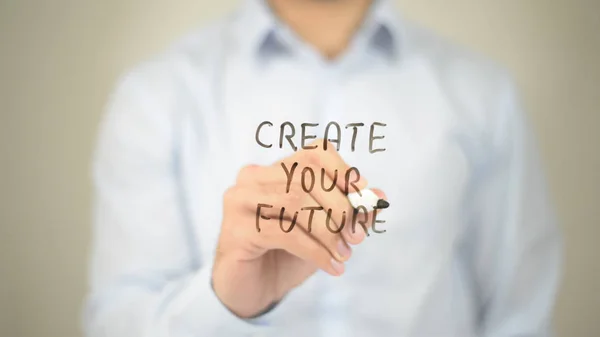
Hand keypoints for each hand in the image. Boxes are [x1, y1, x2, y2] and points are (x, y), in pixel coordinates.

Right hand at [211, 139, 386, 317]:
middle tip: (356, 237)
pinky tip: (330, 266)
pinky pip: (283, 232)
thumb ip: (350, 212)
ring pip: (294, 200)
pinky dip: (314, 250)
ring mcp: (240, 200)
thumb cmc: (288, 254)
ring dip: (328, 230)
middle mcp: (253, 177)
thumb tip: (379, 196)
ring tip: (344, 254)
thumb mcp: (325, 231)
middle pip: (306, 176)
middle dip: (339, 206)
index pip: (314, 153)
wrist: (254, 289)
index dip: (342, 170)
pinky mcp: (235, 229)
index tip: (363, 195)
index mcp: (276, 170)